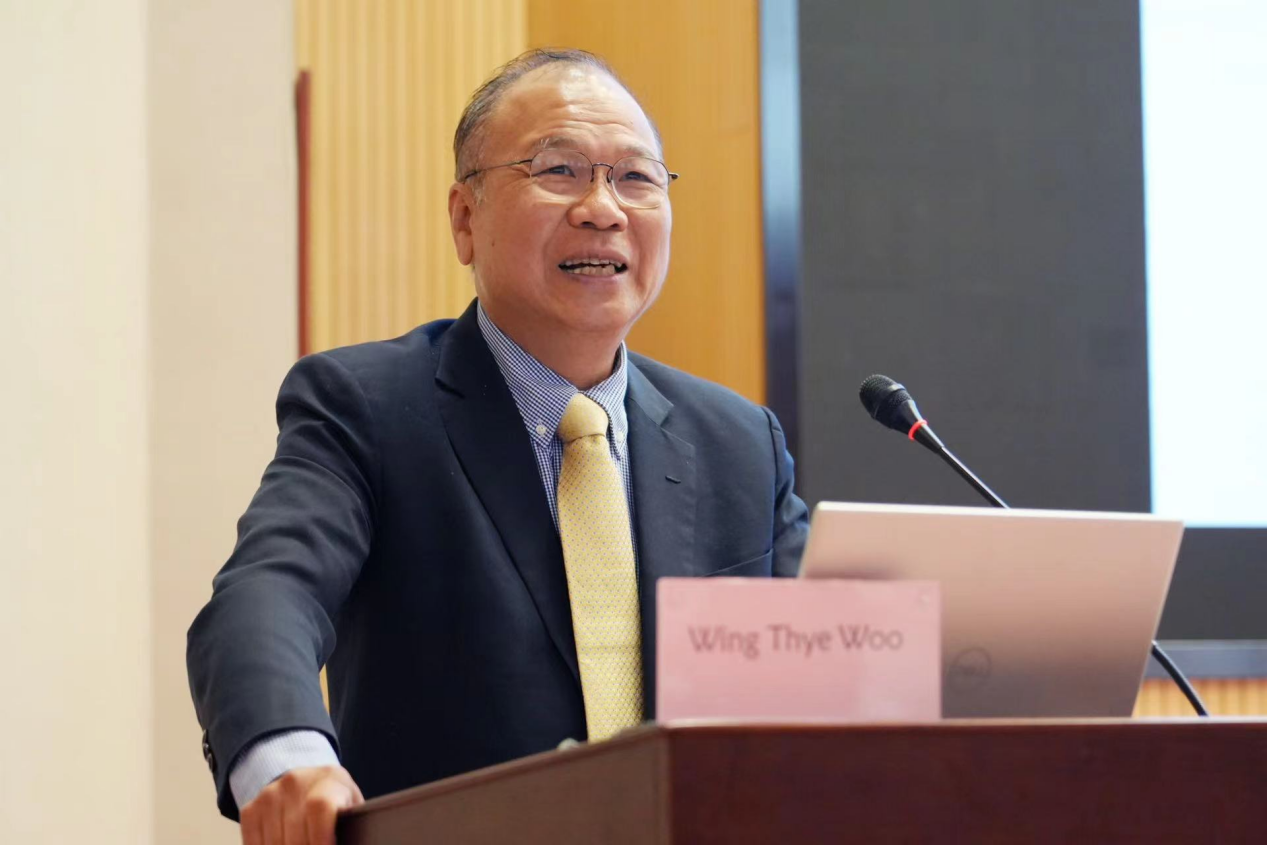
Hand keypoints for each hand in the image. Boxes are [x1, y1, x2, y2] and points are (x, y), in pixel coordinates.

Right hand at [239, 765, 364, 844]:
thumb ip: (350, 824)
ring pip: (274, 843)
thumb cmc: (338, 803)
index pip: (320, 807)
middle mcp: (295, 782)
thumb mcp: (352, 808)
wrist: (309, 783)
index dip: (321, 838)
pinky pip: (253, 842)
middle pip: (296, 834)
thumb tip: (350, 838)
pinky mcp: (252, 808)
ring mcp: (270, 794)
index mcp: (329, 779)